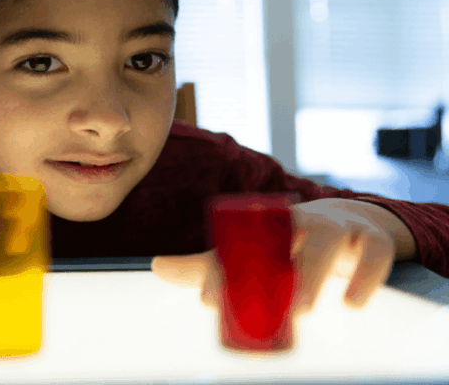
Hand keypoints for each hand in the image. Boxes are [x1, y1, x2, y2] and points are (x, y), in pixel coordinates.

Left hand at [151, 198, 396, 315]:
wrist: (357, 223)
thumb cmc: (293, 241)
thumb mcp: (255, 251)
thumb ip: (209, 265)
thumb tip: (157, 267)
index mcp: (269, 223)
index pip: (242, 242)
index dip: (224, 268)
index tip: (209, 299)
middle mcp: (302, 220)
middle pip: (283, 237)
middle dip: (267, 268)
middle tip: (253, 304)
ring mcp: (339, 227)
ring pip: (326, 242)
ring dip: (313, 274)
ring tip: (302, 309)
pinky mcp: (372, 240)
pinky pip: (373, 252)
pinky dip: (364, 275)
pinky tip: (351, 303)